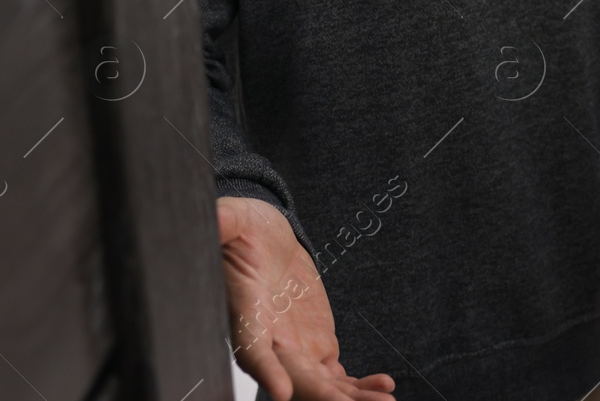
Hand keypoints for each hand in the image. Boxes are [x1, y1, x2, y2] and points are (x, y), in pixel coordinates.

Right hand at [217, 197, 395, 400]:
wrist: (264, 239)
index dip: (266, 371)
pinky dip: (358, 387)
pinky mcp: (316, 345)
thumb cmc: (242, 230)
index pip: (251, 349)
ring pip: (321, 386)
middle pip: (293, 380)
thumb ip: (225, 221)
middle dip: (321, 397)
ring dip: (349, 398)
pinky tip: (384, 389)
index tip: (284, 392)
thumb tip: (215, 216)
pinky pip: (336, 377)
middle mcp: (268, 342)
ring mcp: (294, 348)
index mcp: (244, 314)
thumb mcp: (233, 218)